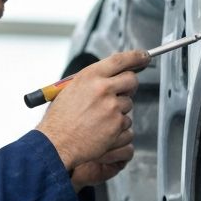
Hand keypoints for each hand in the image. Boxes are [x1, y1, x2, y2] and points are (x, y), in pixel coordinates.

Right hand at [35, 50, 148, 186]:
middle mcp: (102, 89)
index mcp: (89, 77)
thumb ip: (92, 81)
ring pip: (128, 103)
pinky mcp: (117, 124)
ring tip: (100, 118)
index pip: (120, 60)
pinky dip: (117, 126)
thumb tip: (110, 77)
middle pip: (131, 79)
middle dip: (130, 85)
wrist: (56, 143)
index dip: (136, 57)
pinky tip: (102, 129)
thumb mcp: (70, 90)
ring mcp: (111, 107)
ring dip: (119, 110)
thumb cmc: (59, 120)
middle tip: (123, 92)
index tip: (144, 57)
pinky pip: (126, 122)